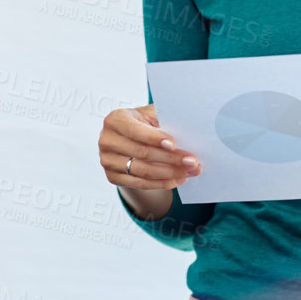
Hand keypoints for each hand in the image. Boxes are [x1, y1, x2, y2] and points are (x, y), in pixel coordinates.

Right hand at [98, 105, 200, 219]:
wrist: (128, 140)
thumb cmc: (143, 123)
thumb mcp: (150, 114)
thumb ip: (163, 117)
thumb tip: (188, 125)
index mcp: (115, 120)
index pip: (136, 131)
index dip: (155, 138)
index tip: (174, 144)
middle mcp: (107, 140)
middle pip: (142, 153)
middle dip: (171, 158)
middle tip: (193, 162)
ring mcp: (107, 161)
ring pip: (143, 171)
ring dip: (170, 173)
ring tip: (189, 172)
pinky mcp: (113, 177)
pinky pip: (140, 184)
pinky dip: (161, 183)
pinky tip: (176, 180)